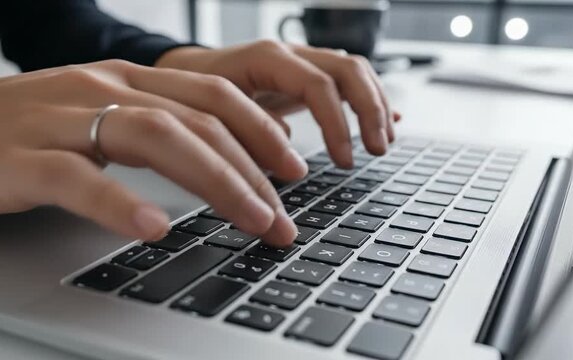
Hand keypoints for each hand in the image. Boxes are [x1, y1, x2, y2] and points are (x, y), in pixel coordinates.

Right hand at [0, 60, 307, 245]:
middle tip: (284, 216)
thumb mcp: (97, 116)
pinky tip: (153, 228)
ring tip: (253, 220)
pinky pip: (78, 178)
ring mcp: (62, 120)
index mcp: (125, 81)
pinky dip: (120, 203)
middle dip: (253, 169)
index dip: (262, 130)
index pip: (212, 96)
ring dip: (215, 182)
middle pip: (197, 120)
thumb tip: (212, 159)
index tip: (295, 167)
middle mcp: (102, 89)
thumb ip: (151, 129)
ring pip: (155, 138)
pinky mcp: (23, 158)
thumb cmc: (21, 129)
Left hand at [156, 40, 400, 168]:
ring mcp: (300, 63)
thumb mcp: (214, 114)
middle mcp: (289, 54)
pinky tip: (388, 121)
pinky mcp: (304, 77)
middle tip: (377, 150)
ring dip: (375, 106)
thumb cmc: (194, 93)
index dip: (337, 124)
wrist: (184, 74)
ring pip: (353, 71)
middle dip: (369, 110)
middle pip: (347, 69)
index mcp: (267, 58)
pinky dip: (368, 101)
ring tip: (384, 142)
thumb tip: (288, 161)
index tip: (344, 160)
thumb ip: (248, 133)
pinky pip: (346, 82)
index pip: (318, 84)